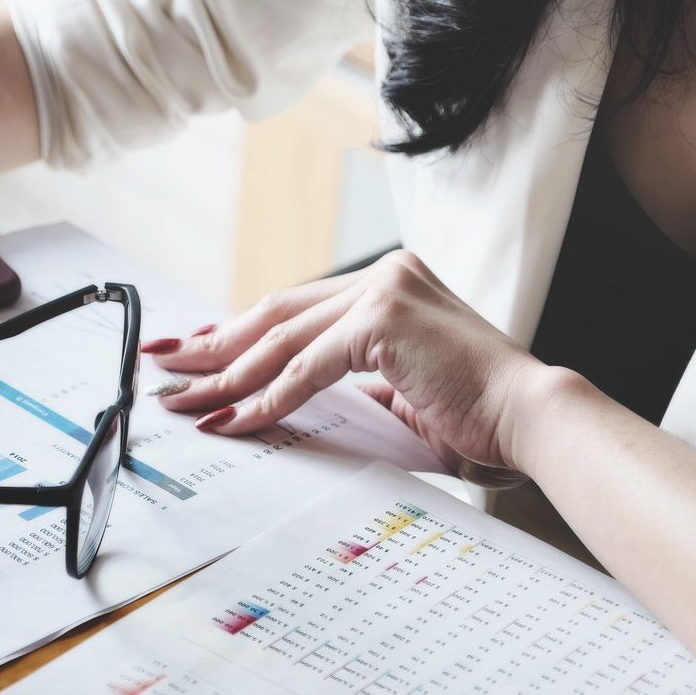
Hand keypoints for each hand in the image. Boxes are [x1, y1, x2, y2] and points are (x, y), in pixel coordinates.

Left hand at [142, 251, 550, 472]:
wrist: (530, 418)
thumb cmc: (478, 414)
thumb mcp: (401, 389)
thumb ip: (353, 381)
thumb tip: (294, 396)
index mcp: (388, 284)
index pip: (295, 308)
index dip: (239, 332)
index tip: (195, 351)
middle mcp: (382, 276)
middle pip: (274, 313)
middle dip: (212, 344)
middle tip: (165, 366)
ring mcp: (382, 292)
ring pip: (280, 339)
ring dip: (224, 374)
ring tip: (183, 398)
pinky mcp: (381, 320)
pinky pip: (303, 368)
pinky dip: (265, 397)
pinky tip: (233, 418)